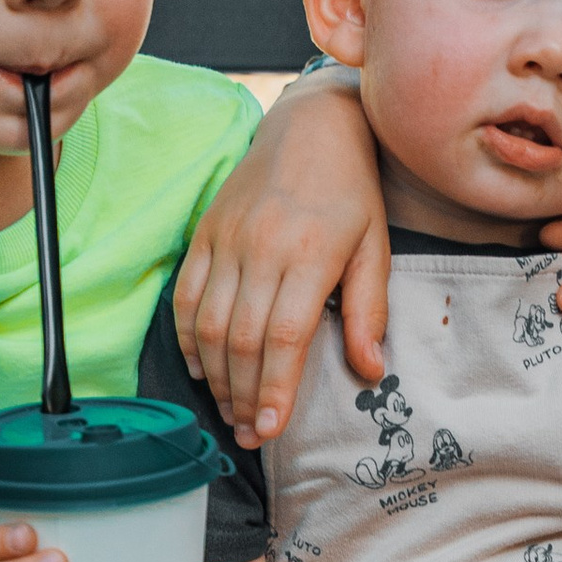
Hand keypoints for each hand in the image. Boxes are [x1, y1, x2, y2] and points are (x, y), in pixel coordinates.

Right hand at [170, 72, 386, 443]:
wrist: (311, 126)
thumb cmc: (352, 191)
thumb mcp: (376, 247)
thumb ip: (369, 311)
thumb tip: (370, 371)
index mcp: (311, 254)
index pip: (285, 336)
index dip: (275, 388)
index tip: (270, 429)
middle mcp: (263, 247)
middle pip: (241, 338)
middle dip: (243, 395)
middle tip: (249, 434)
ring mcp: (228, 239)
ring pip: (208, 323)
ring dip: (216, 376)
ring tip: (230, 410)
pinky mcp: (205, 232)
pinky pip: (185, 295)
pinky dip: (187, 337)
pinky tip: (202, 369)